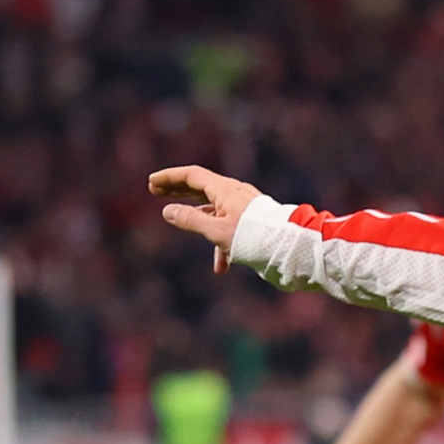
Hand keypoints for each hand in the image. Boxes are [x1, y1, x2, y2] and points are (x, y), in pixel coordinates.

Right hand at [150, 164, 266, 265]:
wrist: (292, 249)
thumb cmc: (255, 237)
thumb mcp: (217, 231)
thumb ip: (191, 220)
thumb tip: (168, 211)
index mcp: (225, 190)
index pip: (192, 175)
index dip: (170, 178)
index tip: (152, 183)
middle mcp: (235, 194)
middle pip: (201, 187)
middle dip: (178, 190)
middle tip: (156, 192)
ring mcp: (246, 208)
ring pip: (215, 208)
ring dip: (197, 215)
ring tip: (178, 221)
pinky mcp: (254, 224)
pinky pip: (231, 228)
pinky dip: (222, 243)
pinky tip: (221, 267)